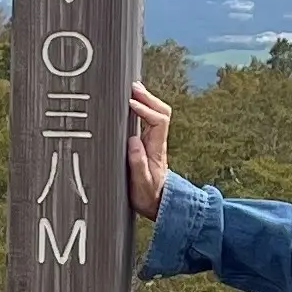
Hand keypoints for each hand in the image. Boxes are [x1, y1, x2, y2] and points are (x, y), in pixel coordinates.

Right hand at [128, 82, 171, 219]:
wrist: (156, 204)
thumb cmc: (148, 196)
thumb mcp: (141, 184)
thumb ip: (137, 163)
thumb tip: (133, 141)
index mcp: (156, 150)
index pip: (157, 121)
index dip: (145, 110)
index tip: (131, 104)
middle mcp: (157, 142)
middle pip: (160, 111)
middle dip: (148, 97)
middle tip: (133, 87)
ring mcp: (154, 142)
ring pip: (156, 113)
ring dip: (146, 100)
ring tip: (133, 89)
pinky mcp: (148, 143)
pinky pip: (149, 120)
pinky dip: (142, 108)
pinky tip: (134, 104)